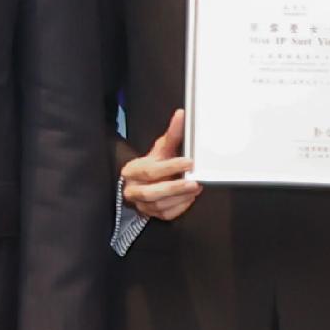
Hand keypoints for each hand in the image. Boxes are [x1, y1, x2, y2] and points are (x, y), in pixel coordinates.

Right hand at [119, 109, 199, 223]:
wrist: (140, 183)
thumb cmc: (152, 164)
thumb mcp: (160, 149)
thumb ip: (171, 135)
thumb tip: (181, 114)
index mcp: (133, 171)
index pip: (151, 170)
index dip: (171, 167)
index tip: (190, 162)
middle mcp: (133, 189)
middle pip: (152, 192)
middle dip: (175, 188)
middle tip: (195, 183)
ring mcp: (141, 204)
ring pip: (159, 206)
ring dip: (179, 198)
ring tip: (196, 189)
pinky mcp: (150, 215)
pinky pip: (165, 215)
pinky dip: (179, 208)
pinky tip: (190, 198)